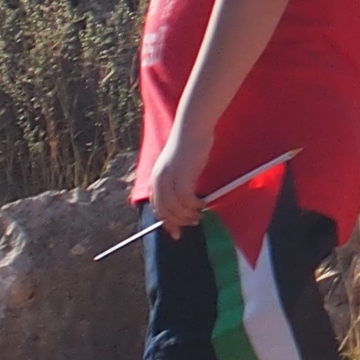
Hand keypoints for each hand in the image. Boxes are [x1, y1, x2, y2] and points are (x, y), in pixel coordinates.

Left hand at [150, 122, 215, 237]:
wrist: (192, 128)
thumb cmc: (189, 144)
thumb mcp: (178, 166)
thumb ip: (177, 181)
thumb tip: (184, 200)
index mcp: (156, 179)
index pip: (157, 207)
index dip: (166, 222)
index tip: (176, 231)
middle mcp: (159, 180)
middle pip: (165, 211)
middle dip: (178, 222)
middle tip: (192, 225)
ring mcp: (169, 178)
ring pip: (175, 208)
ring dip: (188, 215)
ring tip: (200, 215)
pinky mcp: (182, 176)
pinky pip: (186, 199)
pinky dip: (194, 205)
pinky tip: (203, 204)